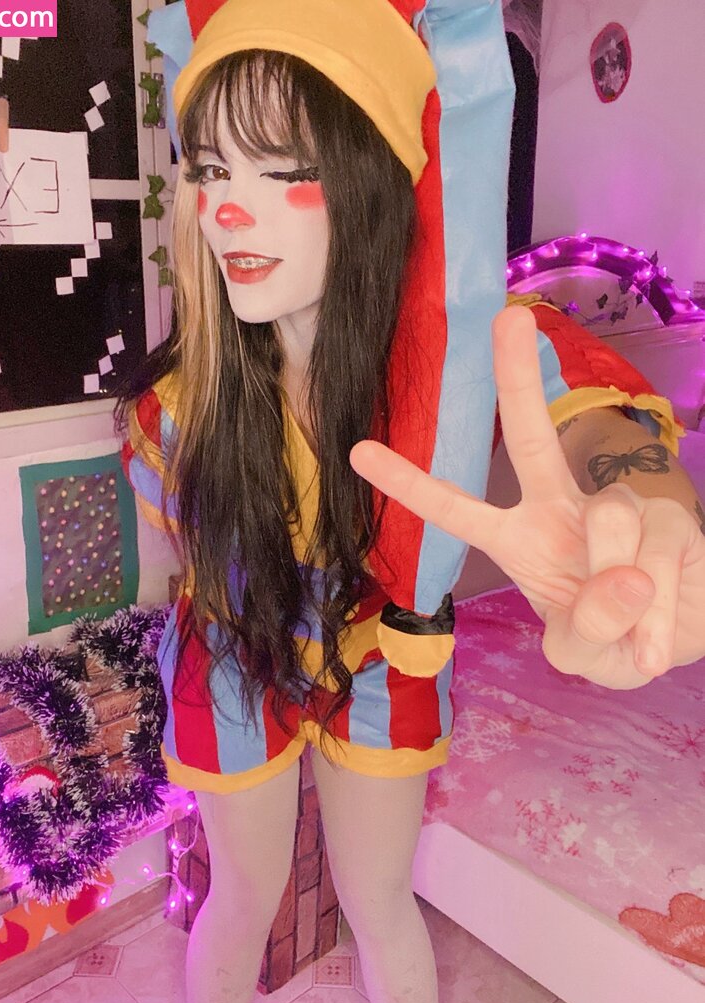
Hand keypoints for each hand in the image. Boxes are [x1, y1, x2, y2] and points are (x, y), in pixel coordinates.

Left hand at [350, 306, 704, 689]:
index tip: (357, 450)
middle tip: (508, 320)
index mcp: (519, 540)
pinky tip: (656, 645)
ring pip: (611, 519)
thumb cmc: (612, 640)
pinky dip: (658, 616)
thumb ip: (588, 629)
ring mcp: (619, 507)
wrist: (681, 637)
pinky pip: (659, 552)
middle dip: (518, 381)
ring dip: (623, 591)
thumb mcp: (584, 654)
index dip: (411, 483)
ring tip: (633, 638)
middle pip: (533, 440)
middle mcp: (561, 509)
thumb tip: (624, 578)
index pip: (456, 511)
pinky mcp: (671, 517)